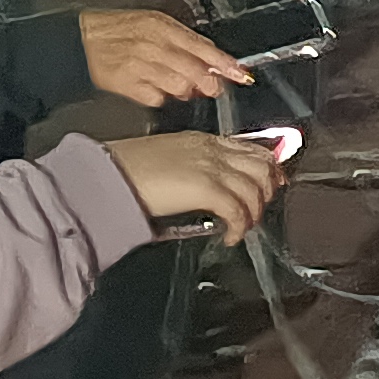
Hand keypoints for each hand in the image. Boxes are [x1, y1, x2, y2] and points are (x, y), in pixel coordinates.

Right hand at [76, 6, 247, 107]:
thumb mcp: (154, 24)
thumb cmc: (118, 30)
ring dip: (184, 91)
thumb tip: (210, 61)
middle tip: (212, 87)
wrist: (80, 39)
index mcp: (164, 28)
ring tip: (174, 83)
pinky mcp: (128, 85)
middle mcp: (155, 46)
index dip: (225, 64)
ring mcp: (141, 67)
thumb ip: (184, 42)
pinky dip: (158, 96)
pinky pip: (156, 99)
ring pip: (180, 88)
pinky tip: (151, 86)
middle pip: (196, 73)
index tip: (240, 75)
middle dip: (209, 84)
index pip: (204, 48)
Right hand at [111, 129, 279, 237]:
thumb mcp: (167, 158)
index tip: (270, 185)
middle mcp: (212, 150)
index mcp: (203, 140)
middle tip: (259, 210)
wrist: (109, 173)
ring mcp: (210, 167)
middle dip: (267, 190)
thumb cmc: (127, 168)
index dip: (267, 168)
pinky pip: (238, 209)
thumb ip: (191, 167)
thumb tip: (205, 188)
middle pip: (261, 166)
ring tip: (243, 227)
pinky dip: (240, 227)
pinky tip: (230, 237)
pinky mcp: (205, 188)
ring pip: (255, 188)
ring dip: (254, 212)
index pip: (250, 148)